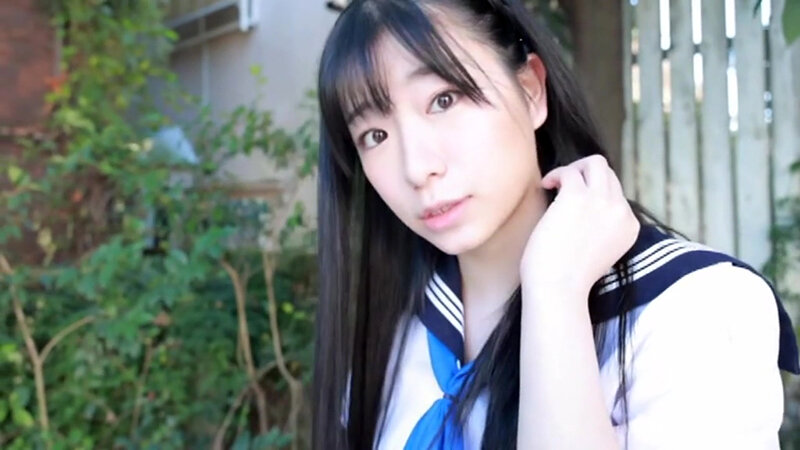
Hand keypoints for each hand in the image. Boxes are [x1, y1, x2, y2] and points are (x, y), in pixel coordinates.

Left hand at [520, 155, 639, 305]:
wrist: (558, 289)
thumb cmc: (567, 277)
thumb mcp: (598, 251)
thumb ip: (600, 228)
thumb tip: (582, 207)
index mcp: (629, 226)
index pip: (616, 195)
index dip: (593, 194)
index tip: (573, 206)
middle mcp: (621, 211)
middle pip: (608, 174)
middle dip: (585, 175)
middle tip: (563, 188)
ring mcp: (602, 202)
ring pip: (595, 163)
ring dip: (573, 169)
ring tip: (555, 184)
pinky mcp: (578, 197)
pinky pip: (570, 171)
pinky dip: (556, 175)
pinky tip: (545, 186)